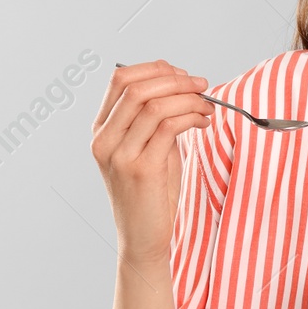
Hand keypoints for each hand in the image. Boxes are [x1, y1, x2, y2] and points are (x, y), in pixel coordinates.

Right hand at [89, 60, 213, 266]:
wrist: (144, 239)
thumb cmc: (150, 195)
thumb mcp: (149, 149)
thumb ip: (156, 120)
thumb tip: (181, 88)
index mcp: (101, 131)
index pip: (120, 79)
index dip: (155, 69)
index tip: (183, 75)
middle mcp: (104, 140)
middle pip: (136, 87)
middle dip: (175, 79)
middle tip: (201, 86)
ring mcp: (119, 155)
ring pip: (154, 104)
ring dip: (188, 98)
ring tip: (206, 107)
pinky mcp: (141, 169)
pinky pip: (168, 127)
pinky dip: (190, 117)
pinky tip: (202, 123)